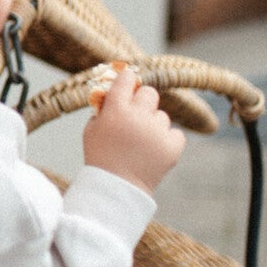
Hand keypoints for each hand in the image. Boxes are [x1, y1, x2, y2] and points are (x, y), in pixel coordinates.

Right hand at [83, 67, 184, 192]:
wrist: (117, 187)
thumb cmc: (100, 156)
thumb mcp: (91, 129)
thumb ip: (102, 108)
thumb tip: (113, 93)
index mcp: (116, 109)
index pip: (127, 78)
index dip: (127, 80)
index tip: (128, 83)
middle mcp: (139, 116)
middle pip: (150, 93)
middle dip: (143, 101)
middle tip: (136, 115)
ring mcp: (157, 131)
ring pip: (162, 116)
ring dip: (153, 124)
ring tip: (142, 142)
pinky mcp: (172, 145)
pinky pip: (175, 133)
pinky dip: (167, 140)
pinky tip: (154, 150)